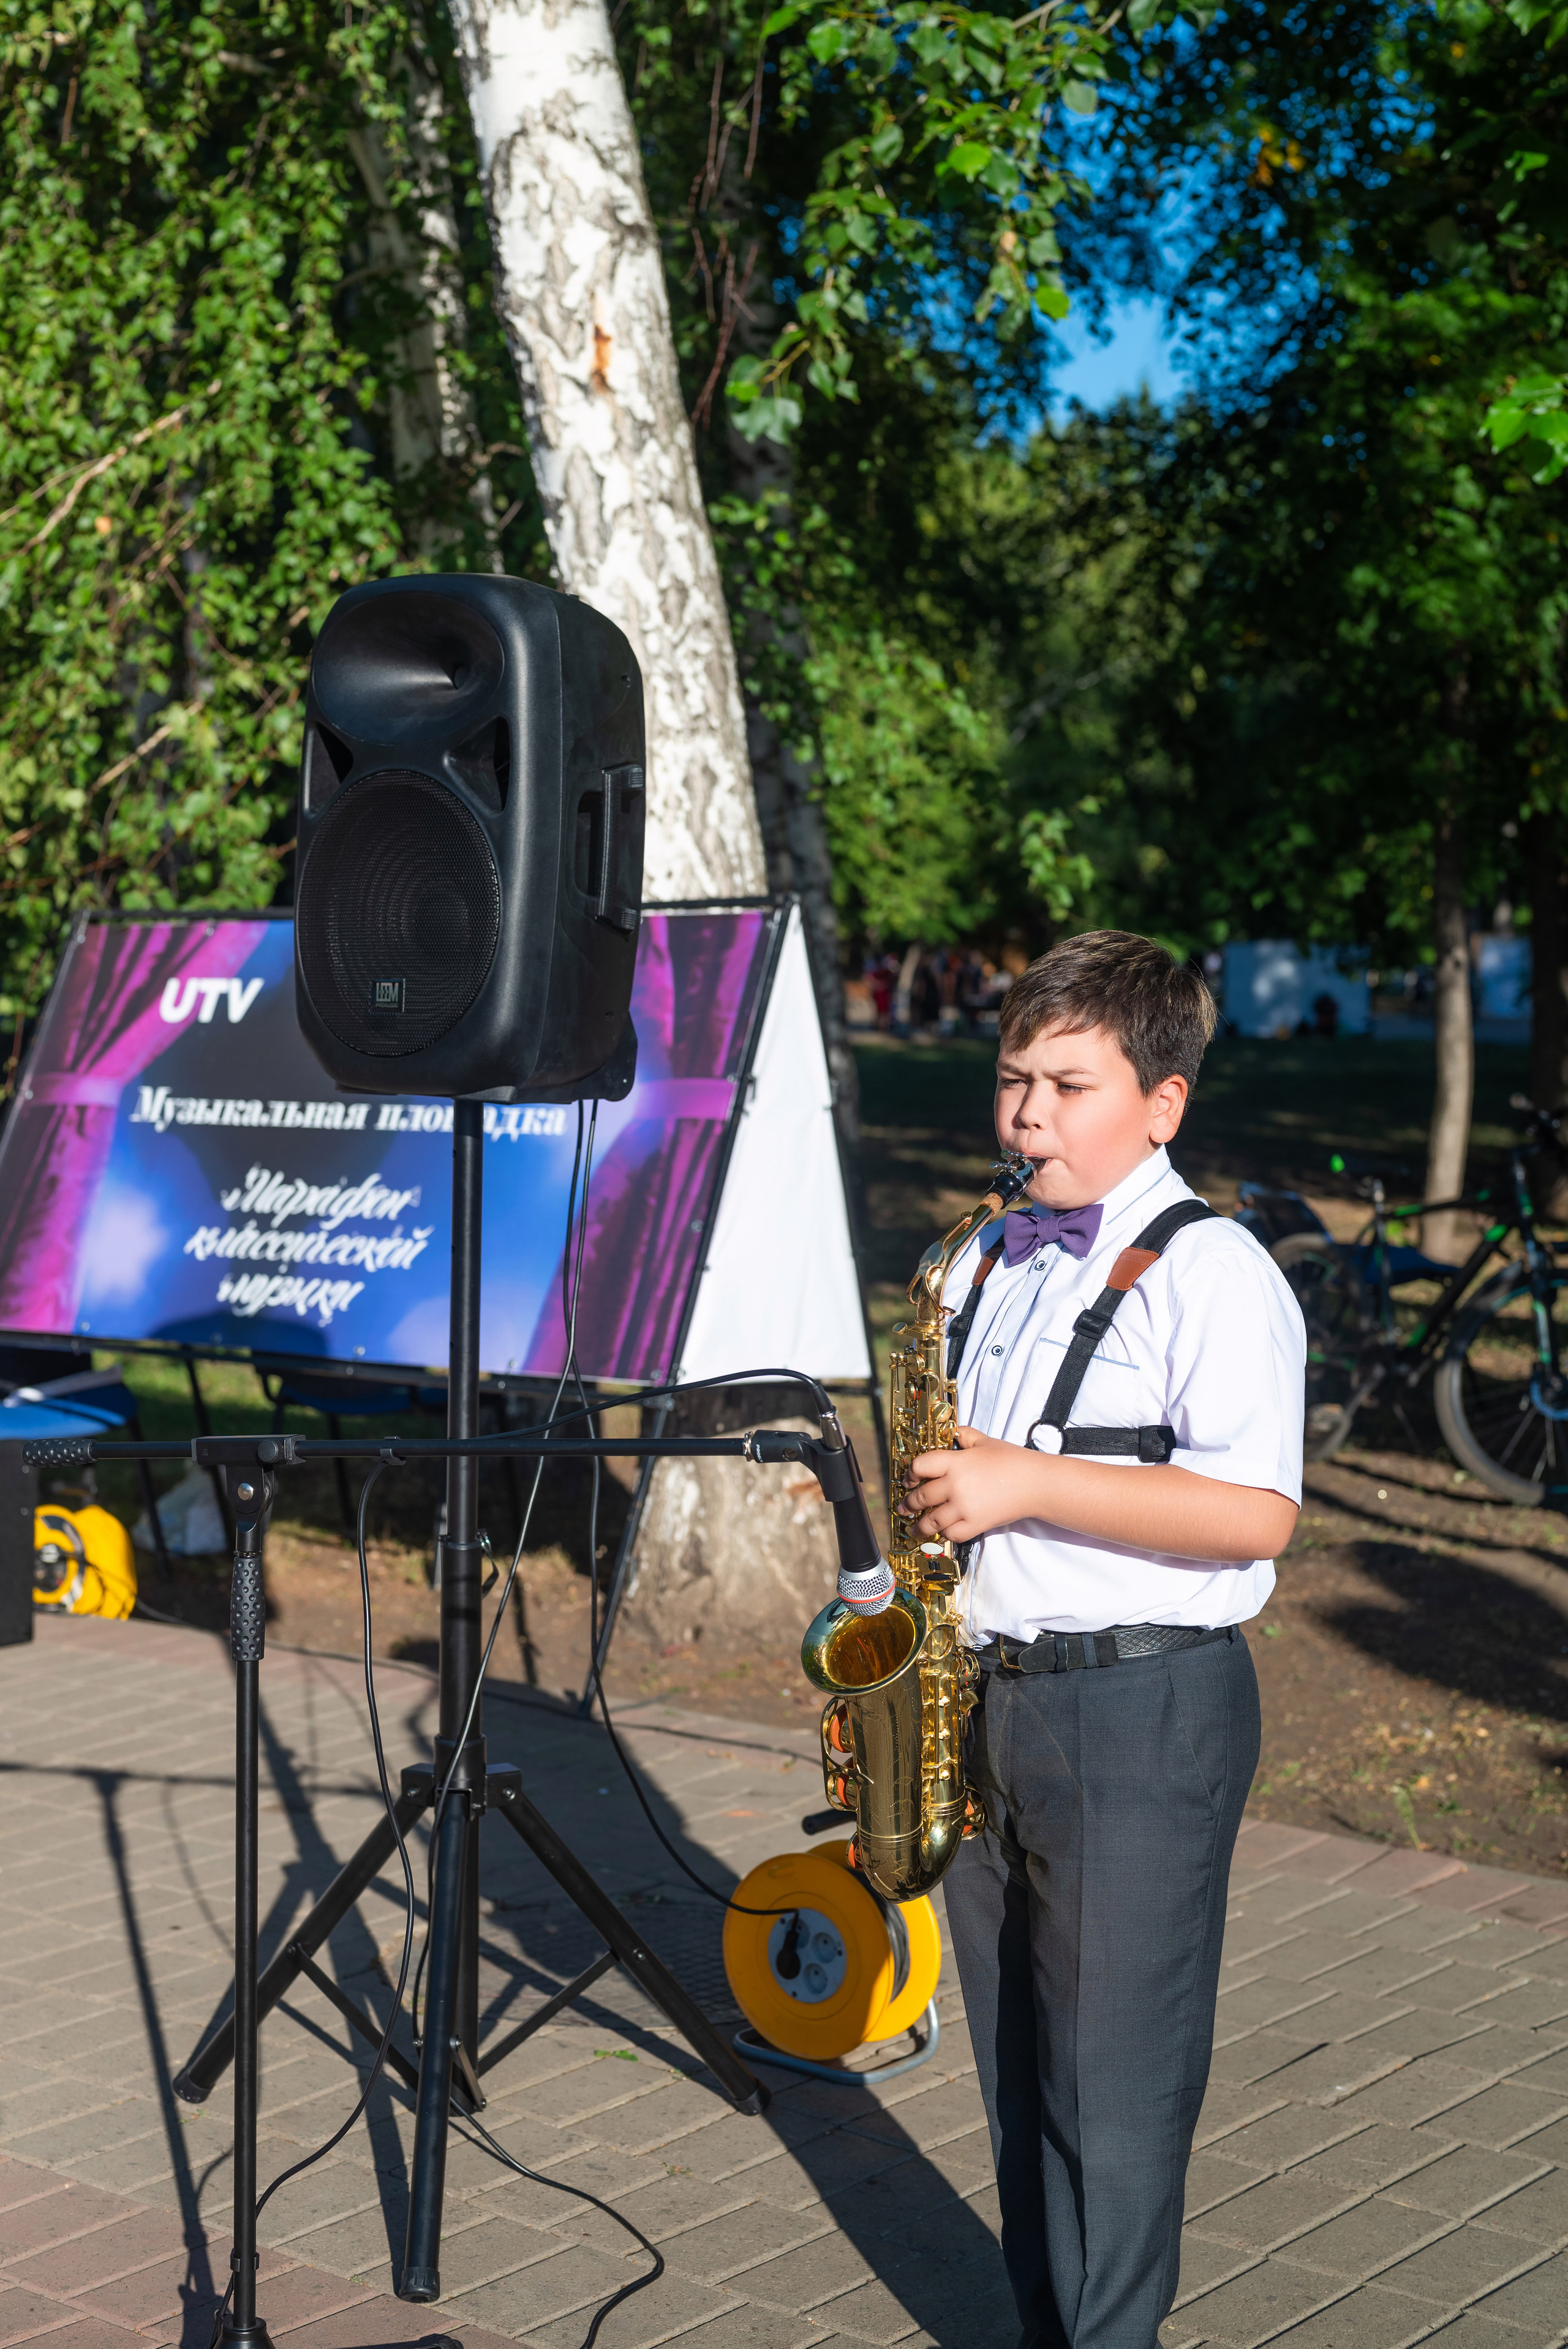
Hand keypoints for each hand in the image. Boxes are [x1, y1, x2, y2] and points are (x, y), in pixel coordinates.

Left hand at [901, 1426, 1052, 1544]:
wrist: (1035, 1483)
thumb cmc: (1012, 1460)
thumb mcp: (984, 1440)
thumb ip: (963, 1435)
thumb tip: (951, 1433)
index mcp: (955, 1462)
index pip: (920, 1467)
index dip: (910, 1474)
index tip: (908, 1480)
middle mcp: (955, 1486)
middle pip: (921, 1497)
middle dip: (909, 1503)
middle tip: (904, 1507)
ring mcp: (964, 1508)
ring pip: (932, 1521)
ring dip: (919, 1525)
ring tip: (913, 1527)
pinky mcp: (975, 1525)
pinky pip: (951, 1534)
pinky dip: (944, 1534)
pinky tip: (941, 1532)